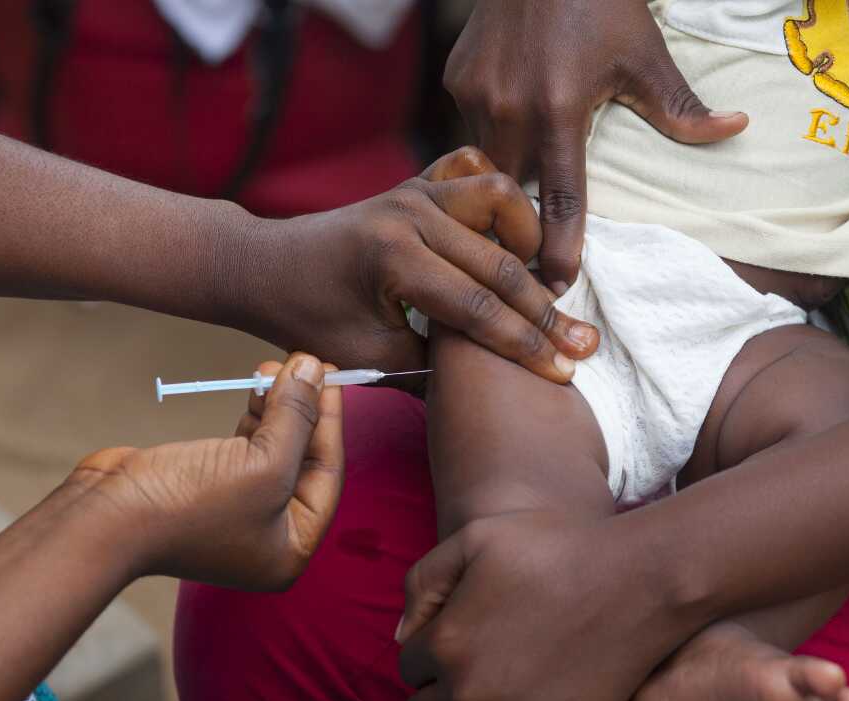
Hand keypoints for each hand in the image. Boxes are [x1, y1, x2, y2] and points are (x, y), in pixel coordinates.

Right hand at [70, 353, 342, 589]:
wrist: (105, 518)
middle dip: (303, 410)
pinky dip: (253, 417)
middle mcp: (268, 535)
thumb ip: (297, 416)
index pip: (327, 473)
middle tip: (304, 364)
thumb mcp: (263, 462)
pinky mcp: (207, 486)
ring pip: (273, 449)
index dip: (331, 420)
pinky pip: (244, 447)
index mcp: (291, 548)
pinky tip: (256, 388)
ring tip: (272, 368)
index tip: (332, 374)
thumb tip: (314, 369)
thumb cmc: (190, 505)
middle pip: (301, 460)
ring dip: (277, 406)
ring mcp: (235, 512)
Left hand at [231, 148, 598, 384]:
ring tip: (545, 284)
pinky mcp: (418, 183)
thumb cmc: (307, 317)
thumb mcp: (367, 355)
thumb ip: (433, 363)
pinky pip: (475, 175)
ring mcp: (415, 190)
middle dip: (545, 310)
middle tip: (582, 343)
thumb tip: (495, 377)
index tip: (563, 373)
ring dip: (530, 242)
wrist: (265, 266)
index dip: (524, 346)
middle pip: (500, 261)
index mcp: (393, 259)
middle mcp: (410, 215)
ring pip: (500, 199)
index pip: (477, 307)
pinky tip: (513, 236)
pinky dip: (503, 203)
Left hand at [397, 511, 706, 700]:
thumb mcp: (476, 538)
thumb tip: (401, 637)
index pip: (408, 667)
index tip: (462, 632)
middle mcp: (470, 695)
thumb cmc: (556, 550)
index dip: (430, 647)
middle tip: (476, 664)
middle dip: (439, 691)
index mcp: (446, 644)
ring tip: (495, 688)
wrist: (638, 584)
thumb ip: (422, 582)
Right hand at [445, 0, 747, 291]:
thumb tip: (736, 130)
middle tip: (531, 245)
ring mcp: (476, 94)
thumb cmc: (600, 2)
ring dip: (505, 172)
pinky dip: (492, 131)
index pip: (559, 199)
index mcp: (559, 110)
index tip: (557, 286)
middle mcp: (510, 108)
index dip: (559, 247)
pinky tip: (510, 114)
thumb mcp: (645, 55)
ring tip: (520, 170)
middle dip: (519, 218)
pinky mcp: (456, 78)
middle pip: (511, 190)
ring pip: (487, 159)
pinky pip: (472, 125)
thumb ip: (680, 107)